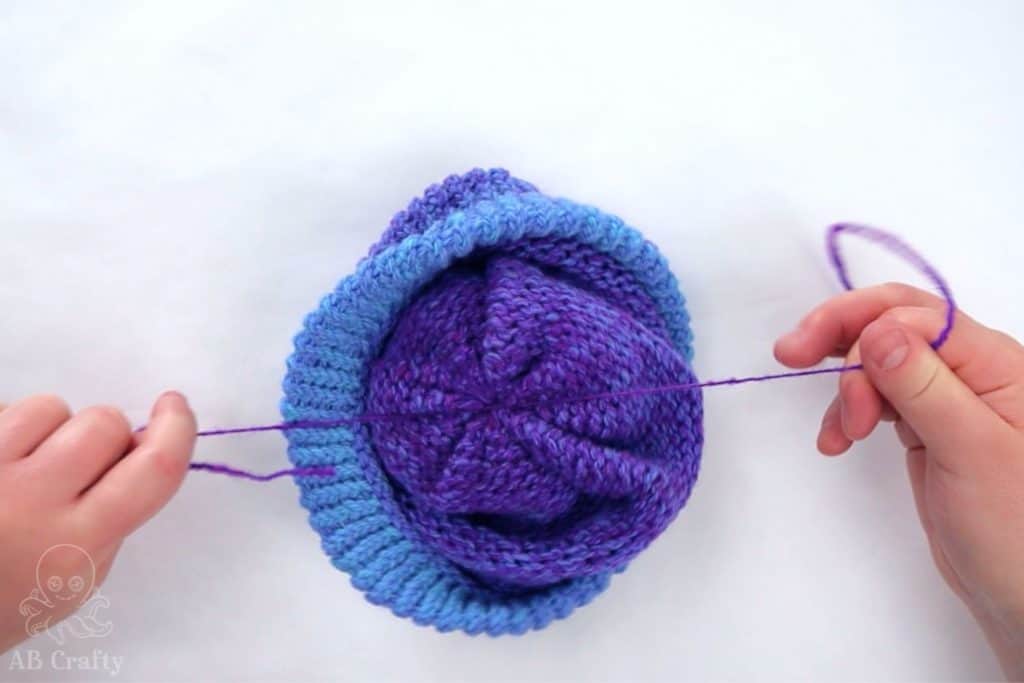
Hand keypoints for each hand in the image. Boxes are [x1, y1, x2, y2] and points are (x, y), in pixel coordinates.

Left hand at [0, 392, 195, 652]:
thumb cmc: (4, 602)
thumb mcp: (74, 583)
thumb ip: (112, 518)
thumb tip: (136, 451)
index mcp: (74, 547)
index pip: (154, 468)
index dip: (177, 429)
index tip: (173, 408)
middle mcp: (29, 504)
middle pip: (103, 425)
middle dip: (105, 437)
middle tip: (82, 466)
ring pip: (49, 407)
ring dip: (50, 429)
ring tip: (26, 465)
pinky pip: (1, 409)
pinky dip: (6, 429)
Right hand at [775, 283, 1023, 678]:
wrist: (1022, 595)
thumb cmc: (1017, 530)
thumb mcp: (970, 450)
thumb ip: (923, 386)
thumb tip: (875, 332)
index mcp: (994, 363)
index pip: (913, 315)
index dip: (855, 323)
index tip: (806, 354)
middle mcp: (971, 371)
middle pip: (892, 325)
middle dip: (839, 335)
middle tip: (789, 353)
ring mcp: (947, 399)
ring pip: (879, 362)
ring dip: (845, 387)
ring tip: (838, 434)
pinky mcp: (928, 428)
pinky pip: (878, 398)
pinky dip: (849, 412)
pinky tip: (838, 440)